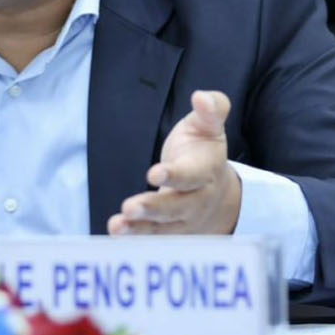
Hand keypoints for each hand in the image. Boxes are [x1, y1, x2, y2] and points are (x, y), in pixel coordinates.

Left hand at [107, 90, 242, 235]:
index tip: (154, 173)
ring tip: (117, 226)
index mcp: (206, 171)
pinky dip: (135, 238)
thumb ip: (210, 110)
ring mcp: (184, 220)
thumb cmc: (203, 152)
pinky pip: (153, 238)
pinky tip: (116, 233)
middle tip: (130, 206)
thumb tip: (201, 96)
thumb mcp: (208, 128)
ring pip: (163, 228)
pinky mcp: (170, 233)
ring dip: (139, 228)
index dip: (175, 175)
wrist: (218, 195)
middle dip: (154, 208)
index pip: (192, 175)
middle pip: (176, 207)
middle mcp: (197, 200)